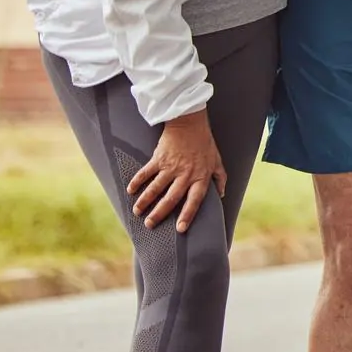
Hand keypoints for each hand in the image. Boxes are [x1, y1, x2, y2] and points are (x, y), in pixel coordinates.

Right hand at [127, 109, 225, 232]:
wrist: (190, 123)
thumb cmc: (204, 143)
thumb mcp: (216, 160)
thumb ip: (220, 178)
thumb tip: (222, 194)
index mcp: (200, 177)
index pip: (195, 200)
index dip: (188, 215)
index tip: (180, 229)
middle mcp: (185, 174)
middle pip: (171, 198)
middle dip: (159, 213)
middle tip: (150, 224)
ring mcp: (171, 167)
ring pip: (155, 188)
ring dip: (145, 201)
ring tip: (137, 212)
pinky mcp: (158, 158)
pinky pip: (145, 173)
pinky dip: (137, 182)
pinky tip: (130, 191)